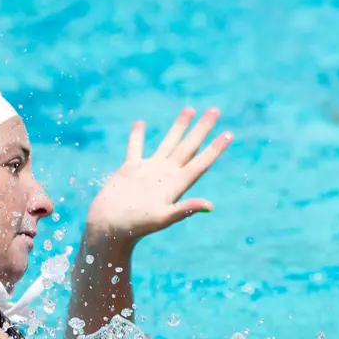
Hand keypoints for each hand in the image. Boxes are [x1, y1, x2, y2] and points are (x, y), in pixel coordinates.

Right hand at [86, 108, 232, 244]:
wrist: (108, 229)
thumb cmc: (133, 227)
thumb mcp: (161, 219)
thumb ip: (184, 209)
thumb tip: (210, 206)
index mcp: (175, 186)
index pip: (200, 163)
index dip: (215, 148)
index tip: (229, 134)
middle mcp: (165, 175)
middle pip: (188, 147)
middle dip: (202, 129)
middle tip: (215, 110)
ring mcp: (148, 171)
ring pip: (168, 142)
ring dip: (178, 127)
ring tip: (189, 109)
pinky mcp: (130, 170)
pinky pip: (135, 147)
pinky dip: (137, 135)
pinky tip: (140, 122)